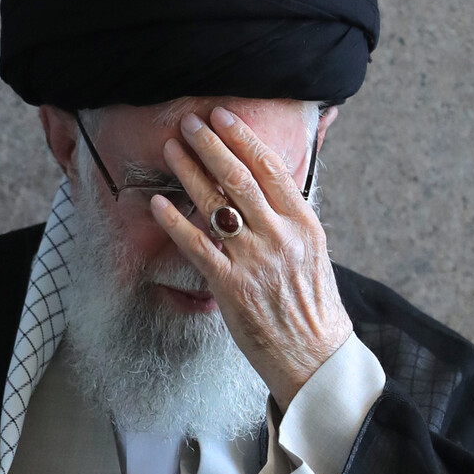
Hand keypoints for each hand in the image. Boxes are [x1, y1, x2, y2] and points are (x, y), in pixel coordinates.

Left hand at [151, 106, 352, 409]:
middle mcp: (280, 238)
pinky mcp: (232, 289)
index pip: (271, 169)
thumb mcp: (313, 252)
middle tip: (188, 122)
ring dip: (190, 173)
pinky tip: (157, 204)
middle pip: (240, 179)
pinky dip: (176, 223)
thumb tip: (270, 186)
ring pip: (217, 206)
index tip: (222, 117)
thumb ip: (290, 217)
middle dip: (211, 146)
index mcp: (304, 225)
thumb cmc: (311, 306)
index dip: (243, 139)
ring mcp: (255, 262)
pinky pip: (199, 248)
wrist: (315, 357)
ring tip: (170, 149)